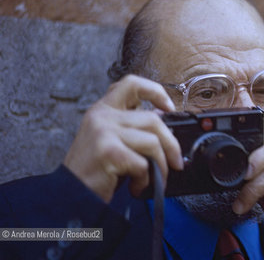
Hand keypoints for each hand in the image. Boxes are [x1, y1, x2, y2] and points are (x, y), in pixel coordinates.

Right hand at [64, 75, 182, 202]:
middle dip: (171, 145)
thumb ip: (132, 127)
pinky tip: (136, 187)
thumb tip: (164, 120)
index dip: (155, 91)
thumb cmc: (95, 171)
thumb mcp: (111, 140)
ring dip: (161, 166)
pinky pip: (143, 163)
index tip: (169, 107)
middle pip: (153, 120)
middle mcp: (102, 116)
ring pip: (152, 142)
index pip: (132, 84)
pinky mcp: (108, 152)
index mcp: (103, 109)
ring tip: (154, 179)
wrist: (70, 196)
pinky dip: (145, 180)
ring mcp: (104, 132)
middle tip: (175, 163)